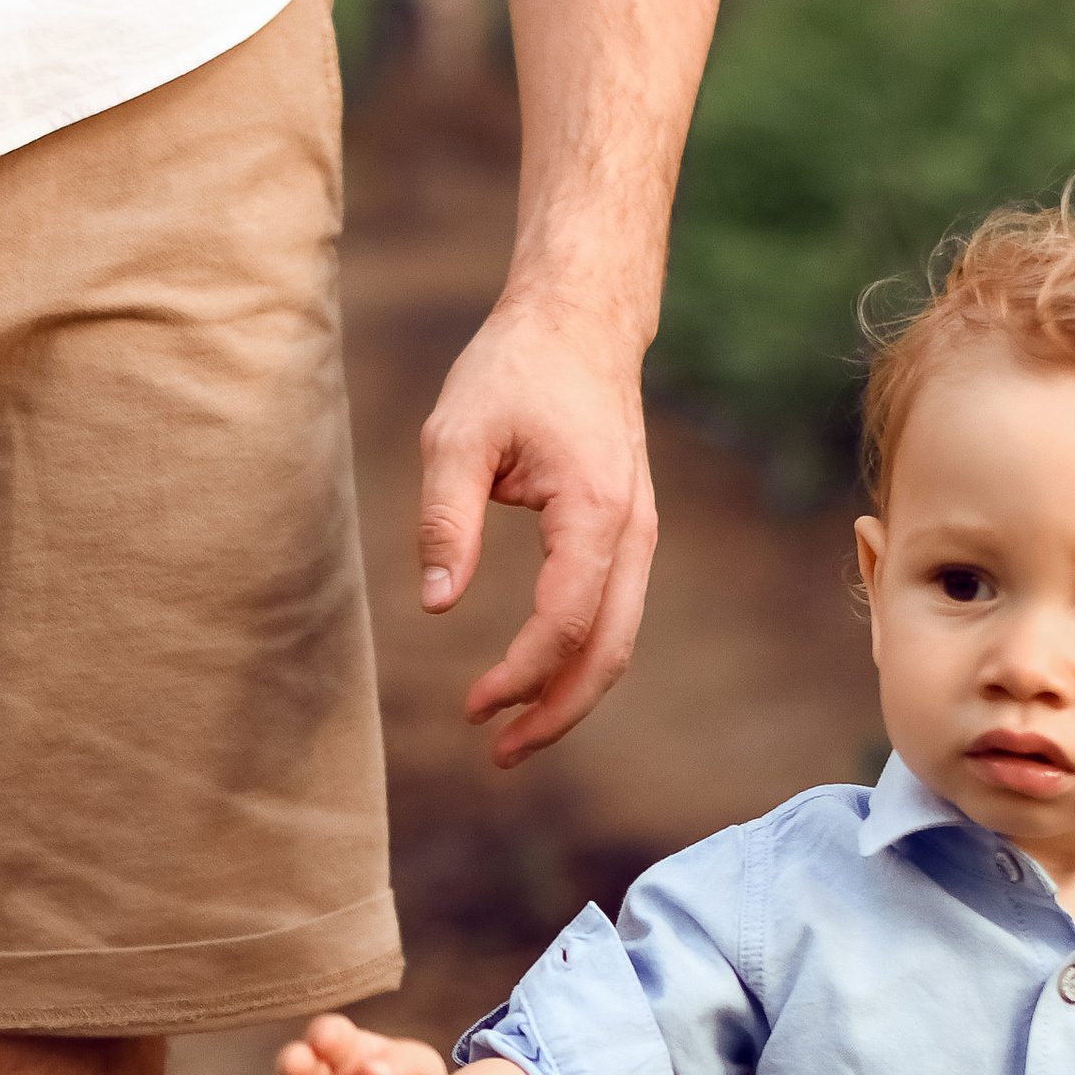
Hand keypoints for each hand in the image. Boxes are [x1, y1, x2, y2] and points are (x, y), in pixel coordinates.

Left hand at [417, 290, 656, 770]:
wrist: (579, 321)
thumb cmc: (515, 369)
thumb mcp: (458, 435)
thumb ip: (445, 520)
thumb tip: (436, 605)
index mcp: (595, 510)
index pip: (565, 622)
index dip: (520, 676)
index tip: (472, 707)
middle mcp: (633, 530)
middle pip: (609, 652)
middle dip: (556, 713)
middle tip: (497, 754)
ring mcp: (639, 534)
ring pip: (618, 640)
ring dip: (570, 695)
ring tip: (512, 734)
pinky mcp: (627, 533)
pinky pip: (614, 614)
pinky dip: (579, 659)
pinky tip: (534, 678)